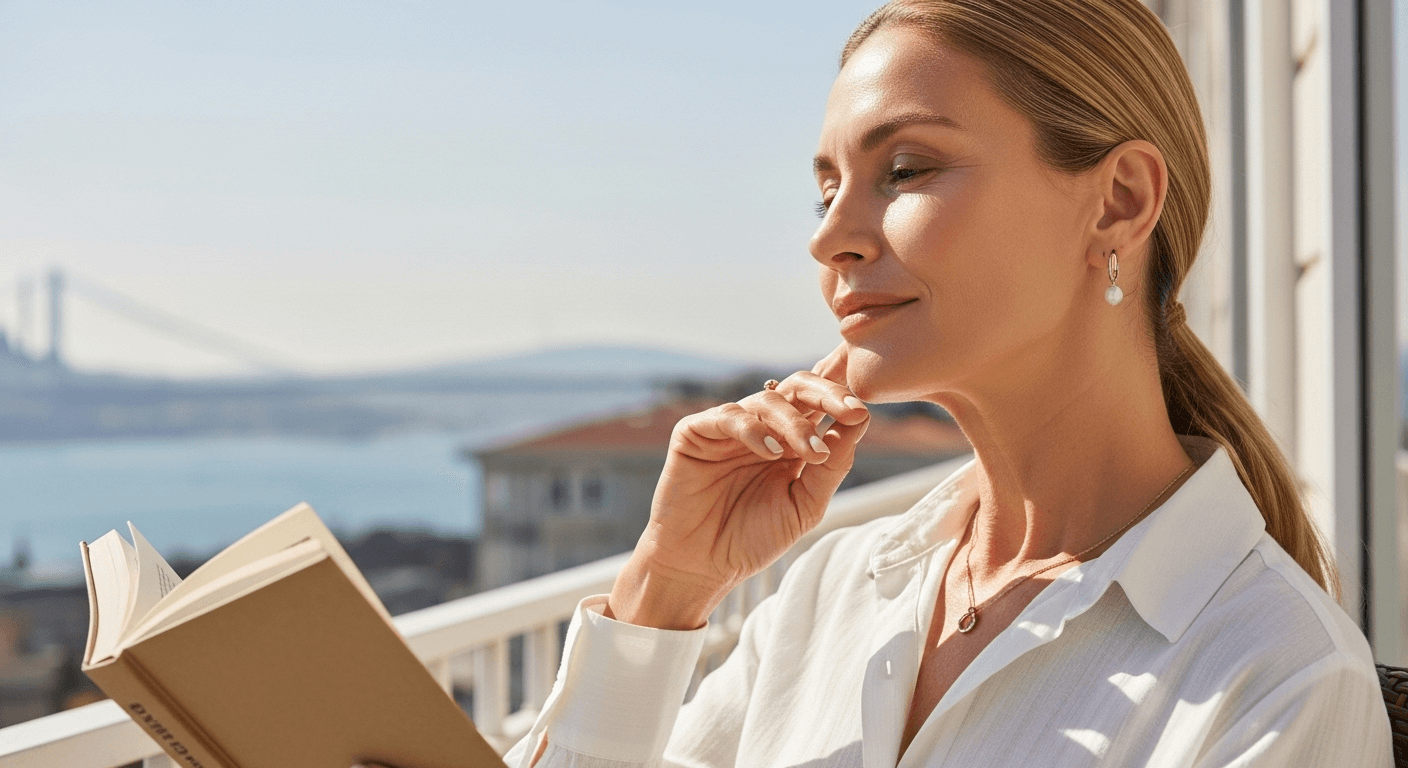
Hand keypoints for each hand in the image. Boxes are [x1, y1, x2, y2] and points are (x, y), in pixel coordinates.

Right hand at [607, 344, 867, 629]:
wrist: (700, 567)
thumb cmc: (752, 539)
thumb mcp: (804, 506)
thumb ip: (830, 468)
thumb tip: (857, 425)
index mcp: (790, 442)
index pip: (820, 406)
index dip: (841, 402)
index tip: (862, 414)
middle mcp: (762, 428)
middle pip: (796, 389)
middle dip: (826, 393)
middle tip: (849, 409)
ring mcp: (727, 428)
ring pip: (766, 400)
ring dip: (794, 423)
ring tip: (810, 453)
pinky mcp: (694, 433)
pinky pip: (727, 416)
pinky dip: (752, 429)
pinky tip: (770, 452)